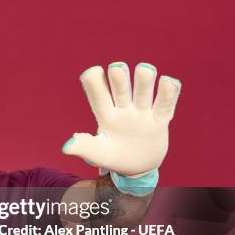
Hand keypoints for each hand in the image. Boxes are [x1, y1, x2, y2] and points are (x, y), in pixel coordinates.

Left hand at [62, 62, 180, 176]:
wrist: (138, 166)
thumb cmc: (113, 156)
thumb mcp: (98, 154)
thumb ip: (85, 147)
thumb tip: (66, 147)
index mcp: (106, 115)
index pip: (98, 97)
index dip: (95, 83)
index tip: (93, 72)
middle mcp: (124, 109)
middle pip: (121, 90)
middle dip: (119, 78)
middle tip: (116, 68)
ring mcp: (143, 112)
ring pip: (144, 92)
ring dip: (144, 80)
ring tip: (144, 69)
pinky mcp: (160, 119)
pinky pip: (165, 104)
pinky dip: (169, 93)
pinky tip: (168, 81)